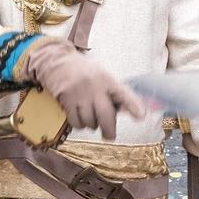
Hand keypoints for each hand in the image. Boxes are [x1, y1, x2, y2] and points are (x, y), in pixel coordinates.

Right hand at [21, 38, 143, 139]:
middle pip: (106, 117)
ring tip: (89, 115)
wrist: (57, 62)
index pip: (124, 94)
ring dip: (91, 124)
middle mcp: (95, 87)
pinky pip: (76, 122)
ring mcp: (80, 94)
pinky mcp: (66, 100)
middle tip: (109, 136)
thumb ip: (114, 93)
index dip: (133, 105)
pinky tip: (79, 116)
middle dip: (109, 131)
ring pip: (90, 122)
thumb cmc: (84, 72)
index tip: (140, 116)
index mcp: (108, 80)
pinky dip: (79, 124)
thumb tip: (127, 112)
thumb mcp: (102, 76)